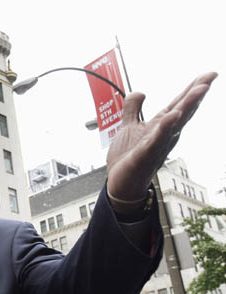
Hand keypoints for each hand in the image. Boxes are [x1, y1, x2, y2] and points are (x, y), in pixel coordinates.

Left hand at [106, 72, 216, 213]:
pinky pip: (156, 140)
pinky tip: (172, 116)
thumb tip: (140, 91)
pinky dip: (164, 128)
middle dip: (196, 93)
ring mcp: (156, 144)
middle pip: (183, 110)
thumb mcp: (129, 127)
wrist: (120, 183)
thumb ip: (133, 109)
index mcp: (161, 126)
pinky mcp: (144, 155)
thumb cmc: (128, 157)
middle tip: (210, 77)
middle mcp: (164, 134)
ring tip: (200, 90)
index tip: (209, 74)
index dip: (192, 89)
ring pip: (175, 123)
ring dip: (187, 107)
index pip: (179, 104)